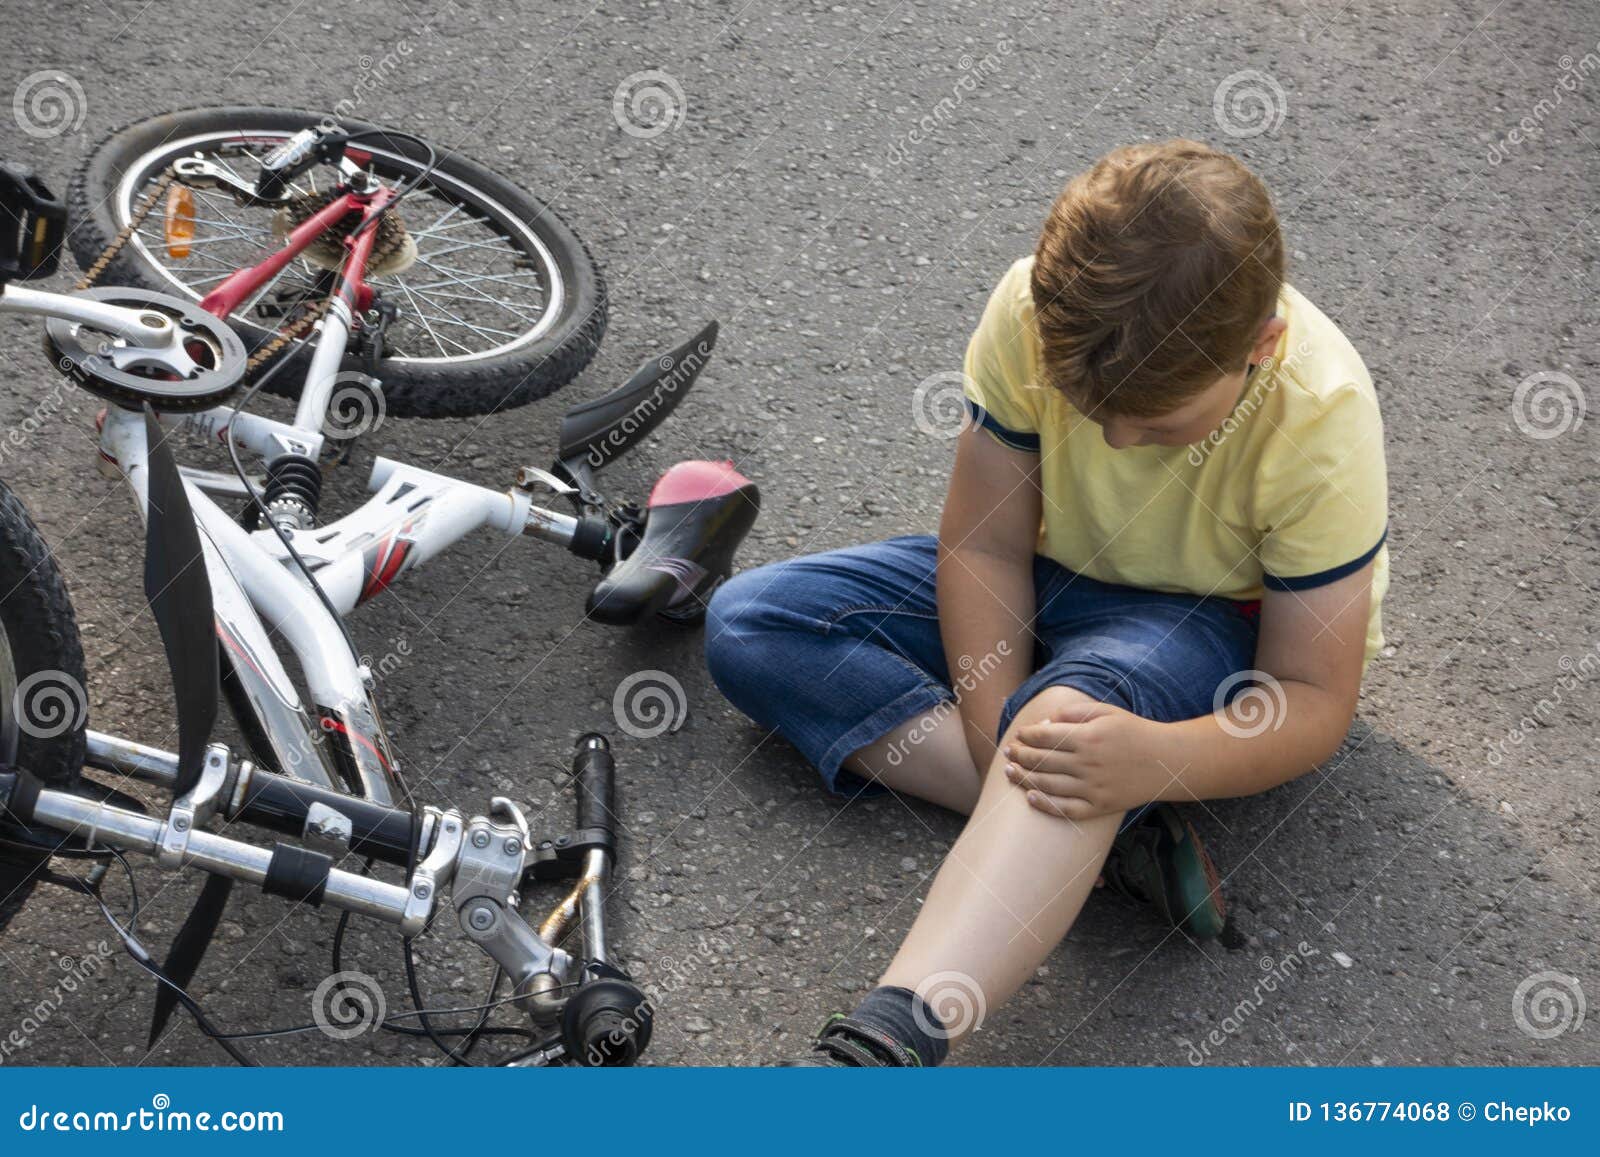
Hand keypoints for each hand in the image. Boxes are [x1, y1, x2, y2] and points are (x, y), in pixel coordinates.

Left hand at [1001, 699, 1175, 819]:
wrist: (1166, 761)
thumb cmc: (1133, 732)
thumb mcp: (1107, 712)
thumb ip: (1074, 712)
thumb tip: (1045, 722)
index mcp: (1088, 737)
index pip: (1045, 737)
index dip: (1026, 736)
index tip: (1018, 735)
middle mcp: (1087, 764)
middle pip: (1042, 761)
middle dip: (1020, 756)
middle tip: (1008, 753)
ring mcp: (1093, 788)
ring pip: (1048, 786)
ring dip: (1024, 779)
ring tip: (1009, 772)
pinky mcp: (1100, 806)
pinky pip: (1067, 809)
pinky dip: (1046, 805)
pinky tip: (1030, 798)